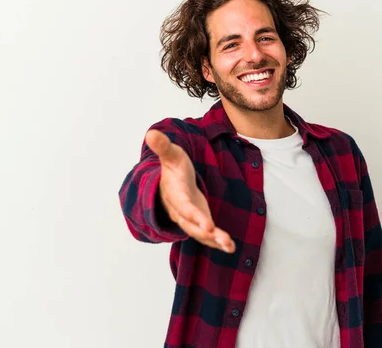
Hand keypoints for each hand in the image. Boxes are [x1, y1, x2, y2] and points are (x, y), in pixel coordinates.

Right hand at [145, 129, 235, 252]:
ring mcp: (189, 219)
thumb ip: (163, 147)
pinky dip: (218, 242)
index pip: (184, 207)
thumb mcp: (171, 155)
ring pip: (200, 233)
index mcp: (175, 194)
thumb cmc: (173, 168)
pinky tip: (230, 247)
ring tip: (229, 246)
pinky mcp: (198, 222)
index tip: (207, 225)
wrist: (169, 183)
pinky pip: (207, 235)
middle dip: (205, 232)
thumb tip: (151, 132)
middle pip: (192, 224)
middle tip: (219, 238)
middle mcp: (181, 210)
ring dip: (214, 241)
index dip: (194, 216)